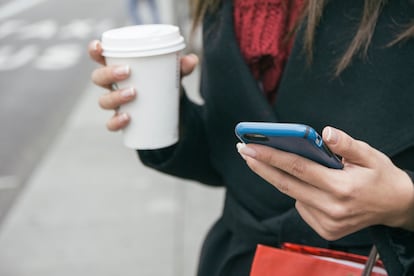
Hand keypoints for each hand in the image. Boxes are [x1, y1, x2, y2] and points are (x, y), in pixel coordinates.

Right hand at [88, 40, 198, 130]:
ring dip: (115, 96)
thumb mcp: (174, 75)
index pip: (101, 57)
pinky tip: (127, 118)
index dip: (95, 51)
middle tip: (127, 71)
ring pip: (103, 100)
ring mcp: (116, 105)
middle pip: (98, 78)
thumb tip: (192, 61)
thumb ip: (182, 67)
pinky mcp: (122, 121)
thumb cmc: (165, 86)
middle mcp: (113, 86)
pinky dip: (116, 121)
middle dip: (108, 73)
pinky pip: (111, 124)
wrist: (172, 113)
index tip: (99, 47)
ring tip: (133, 93)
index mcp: (120, 68)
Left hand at [237, 126, 413, 239]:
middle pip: (285, 184)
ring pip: (292, 195)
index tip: (248, 146)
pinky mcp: (326, 230)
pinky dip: (298, 192)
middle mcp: (332, 209)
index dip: (270, 155)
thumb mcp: (370, 154)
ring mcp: (328, 223)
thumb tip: (325, 132)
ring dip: (280, 177)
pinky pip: (301, 206)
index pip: (297, 168)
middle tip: (243, 150)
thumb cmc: (381, 176)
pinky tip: (307, 183)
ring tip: (273, 160)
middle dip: (261, 165)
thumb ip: (346, 144)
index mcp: (342, 187)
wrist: (396, 206)